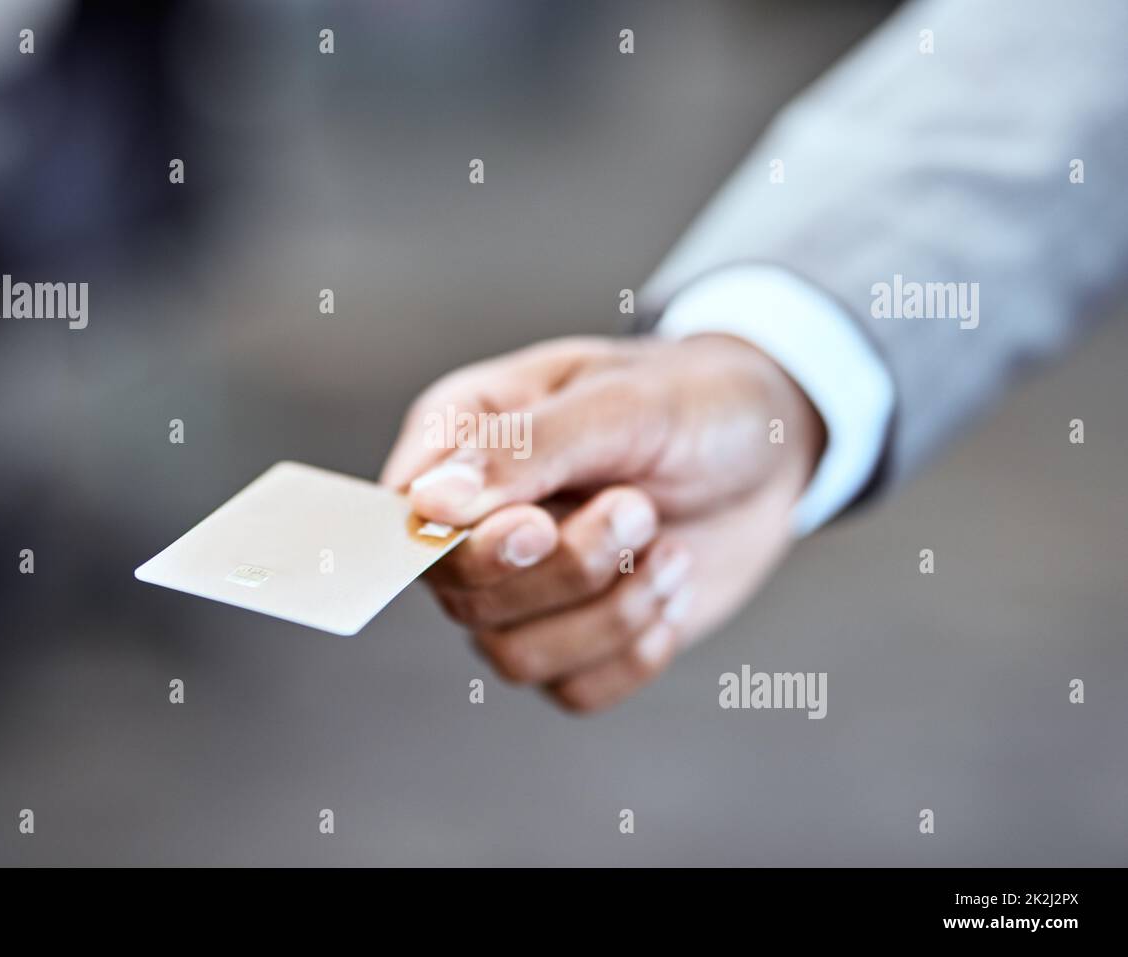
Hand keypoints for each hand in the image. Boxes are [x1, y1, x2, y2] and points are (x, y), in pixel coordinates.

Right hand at [380, 334, 824, 712]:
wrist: (770, 453)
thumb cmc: (692, 401)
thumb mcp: (622, 404)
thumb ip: (525, 448)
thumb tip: (428, 504)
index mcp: (462, 440)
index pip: (407, 519)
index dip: (464, 544)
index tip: (538, 527)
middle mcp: (476, 522)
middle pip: (463, 597)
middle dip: (568, 569)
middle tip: (638, 509)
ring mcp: (521, 589)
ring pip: (513, 657)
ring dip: (610, 613)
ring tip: (668, 549)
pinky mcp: (573, 640)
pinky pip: (573, 690)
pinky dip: (634, 652)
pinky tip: (670, 590)